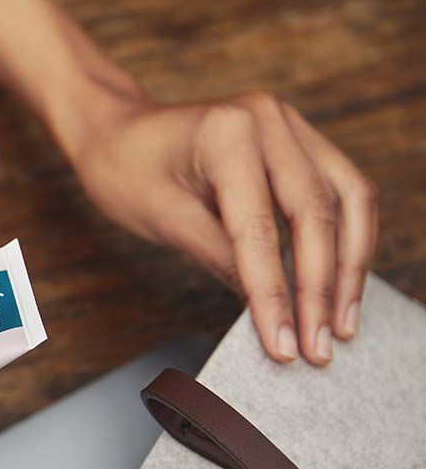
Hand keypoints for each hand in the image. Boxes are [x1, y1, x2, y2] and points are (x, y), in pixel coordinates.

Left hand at [69, 91, 377, 364]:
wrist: (118, 130)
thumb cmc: (125, 169)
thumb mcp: (158, 216)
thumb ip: (215, 257)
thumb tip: (263, 306)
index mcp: (227, 132)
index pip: (260, 227)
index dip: (275, 292)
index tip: (283, 344)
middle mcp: (269, 120)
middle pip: (316, 213)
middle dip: (321, 289)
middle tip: (318, 348)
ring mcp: (291, 126)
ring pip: (348, 200)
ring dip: (350, 267)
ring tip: (341, 325)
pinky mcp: (301, 141)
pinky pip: (342, 192)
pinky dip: (347, 240)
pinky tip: (341, 285)